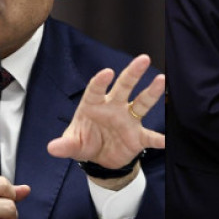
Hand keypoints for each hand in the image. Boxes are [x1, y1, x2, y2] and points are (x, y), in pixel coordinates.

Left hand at [47, 55, 164, 187]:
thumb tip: (52, 147)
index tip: (108, 72)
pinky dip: (157, 140)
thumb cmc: (84, 142)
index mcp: (94, 105)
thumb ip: (65, 145)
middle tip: (143, 59)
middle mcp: (114, 107)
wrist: (99, 159)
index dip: (101, 81)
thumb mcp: (73, 144)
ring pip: (141, 102)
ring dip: (152, 92)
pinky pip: (149, 137)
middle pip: (124, 86)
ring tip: (161, 80)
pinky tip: (165, 141)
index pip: (96, 89)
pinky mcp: (138, 136)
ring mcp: (128, 120)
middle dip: (133, 72)